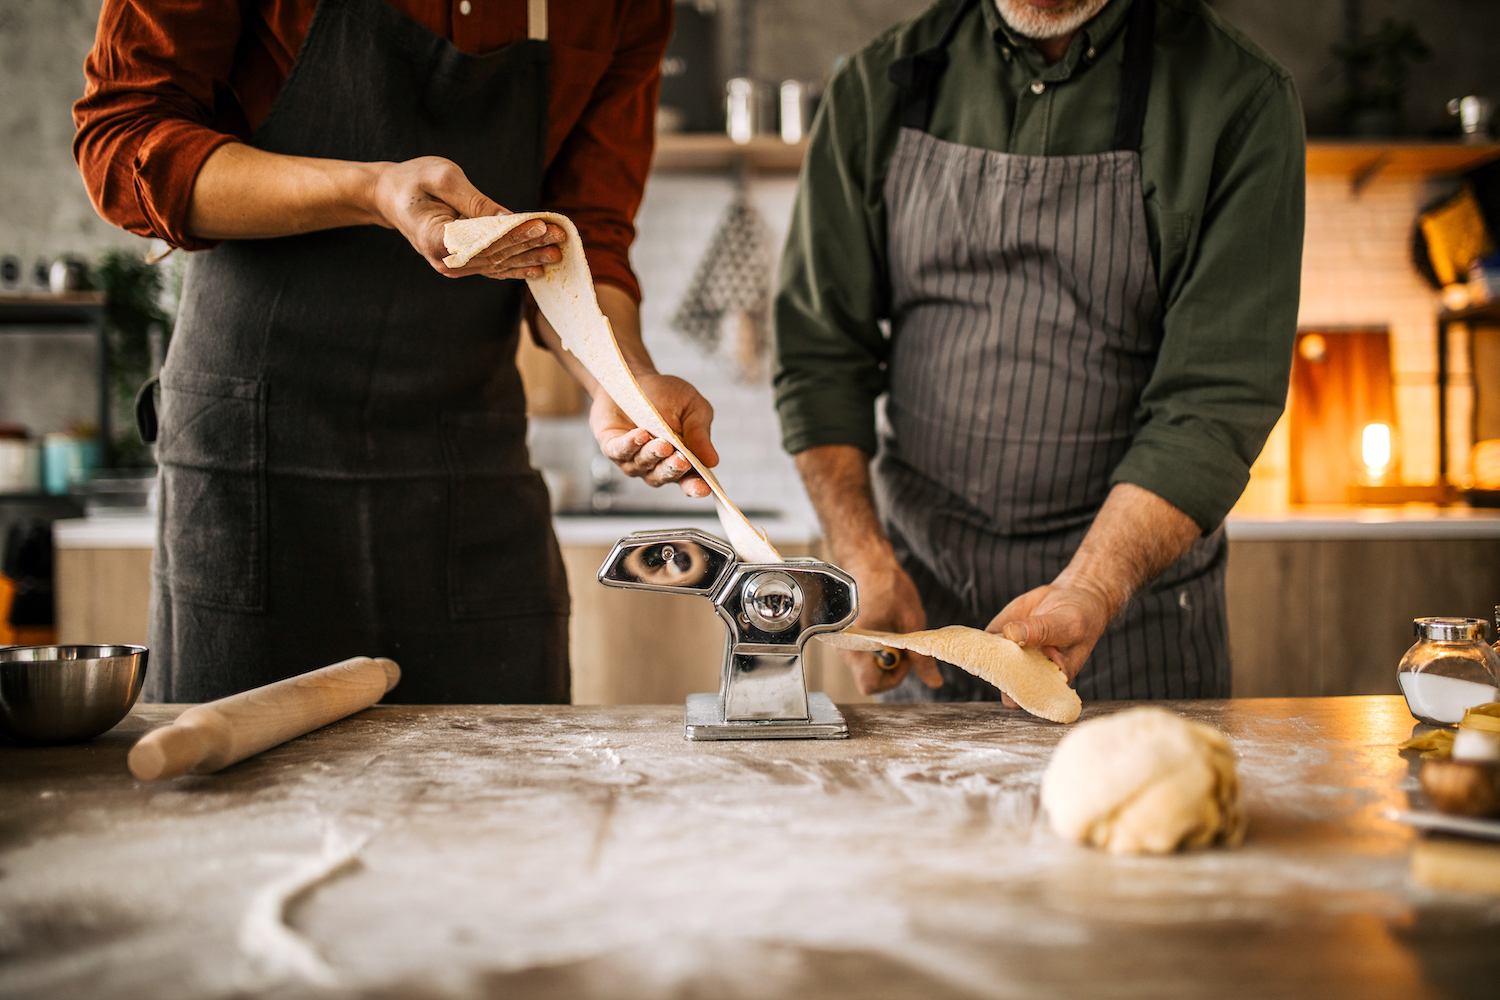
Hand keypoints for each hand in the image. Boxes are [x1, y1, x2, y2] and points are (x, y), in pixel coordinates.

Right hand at [368, 156, 564, 277]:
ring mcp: (453, 267)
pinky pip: (492, 268)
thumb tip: (510, 218)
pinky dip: (515, 267)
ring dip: (528, 258)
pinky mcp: (461, 264)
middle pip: (494, 255)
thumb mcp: (443, 178)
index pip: (483, 239)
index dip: (513, 234)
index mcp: (435, 238)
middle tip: (560, 238)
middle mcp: (445, 260)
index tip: (541, 225)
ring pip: (497, 264)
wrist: (389, 197)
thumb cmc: (414, 180)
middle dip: (529, 246)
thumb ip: (476, 202)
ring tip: (557, 253)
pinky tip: (537, 269)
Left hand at [589, 372, 718, 496]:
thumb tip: (712, 460)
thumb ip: (700, 433)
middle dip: (673, 469)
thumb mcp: (692, 407)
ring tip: (663, 444)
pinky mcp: (611, 447)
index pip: (688, 480)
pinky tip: (640, 435)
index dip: (695, 486)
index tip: (703, 488)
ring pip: (642, 464)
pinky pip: (620, 451)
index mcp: (680, 459)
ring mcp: (632, 459)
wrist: (633, 376)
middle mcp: (655, 464)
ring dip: (653, 455)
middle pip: (664, 475)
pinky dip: (630, 445)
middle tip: (682, 460)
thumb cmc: (664, 394)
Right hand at [838, 553, 943, 694]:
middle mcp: (844, 648)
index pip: (871, 685)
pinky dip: (875, 647)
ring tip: (892, 630)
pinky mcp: (843, 636)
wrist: (867, 560)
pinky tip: (883, 626)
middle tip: (903, 642)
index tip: (906, 658)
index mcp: (858, 646)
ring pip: (865, 666)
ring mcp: (841, 642)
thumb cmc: (888, 584)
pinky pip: (861, 653)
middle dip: (890, 665)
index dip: (893, 677)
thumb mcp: (912, 621)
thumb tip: (935, 682)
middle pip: (868, 677)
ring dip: (883, 656)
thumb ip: (922, 656)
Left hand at [986, 581, 1110, 706]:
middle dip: (997, 671)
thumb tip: (1011, 633)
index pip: (1028, 697)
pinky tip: (988, 630)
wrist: (1072, 596)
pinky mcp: (999, 636)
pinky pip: (982, 642)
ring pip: (987, 662)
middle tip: (1006, 650)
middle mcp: (1028, 672)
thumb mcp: (1068, 623)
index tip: (1014, 670)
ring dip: (985, 653)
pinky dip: (978, 638)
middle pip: (1003, 684)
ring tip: (1002, 637)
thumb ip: (1042, 630)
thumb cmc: (1079, 618)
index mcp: (1051, 680)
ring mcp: (1011, 655)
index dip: (1017, 691)